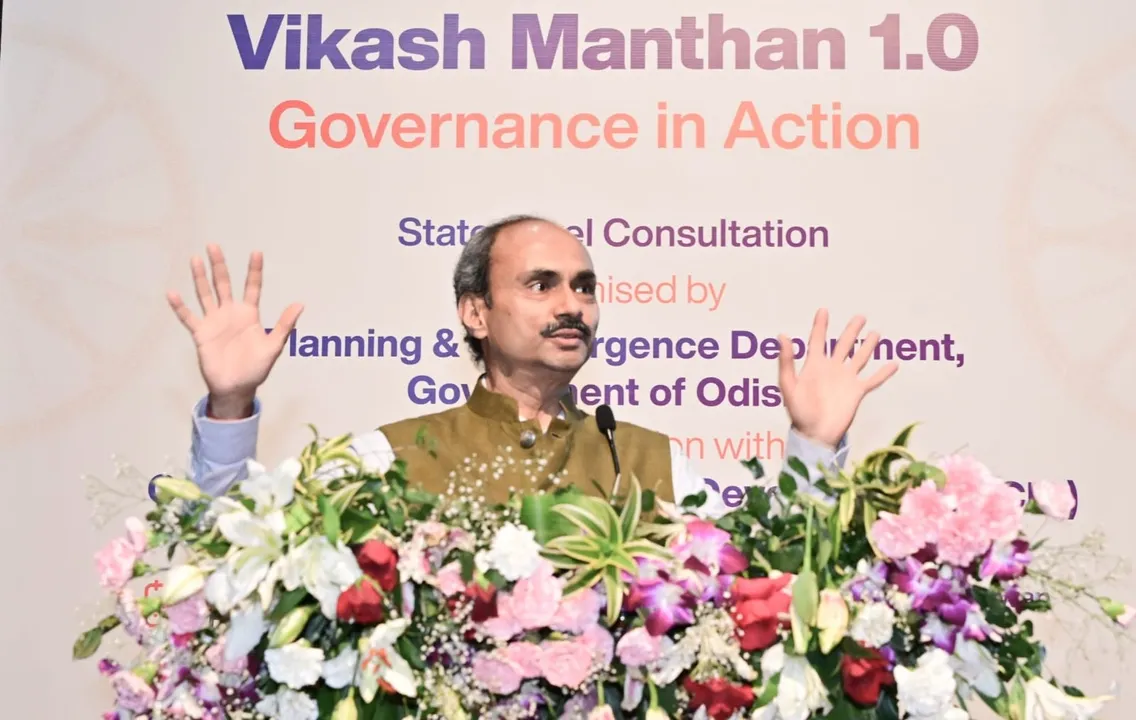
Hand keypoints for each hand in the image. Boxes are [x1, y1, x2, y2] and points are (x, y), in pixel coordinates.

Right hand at [167, 245, 302, 417]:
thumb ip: (285, 325)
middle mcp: (230, 314)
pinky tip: (172, 293)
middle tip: (213, 245)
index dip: (254, 271)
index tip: (256, 252)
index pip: (252, 287)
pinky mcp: (201, 333)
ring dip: (200, 278)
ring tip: (195, 259)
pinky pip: (188, 317)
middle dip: (219, 266)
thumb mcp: (274, 346)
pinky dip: (180, 306)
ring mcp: (214, 322)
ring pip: (205, 294)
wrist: (236, 387)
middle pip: (224, 284)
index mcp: (249, 314)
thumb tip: (301, 304)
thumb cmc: (257, 368)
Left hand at [777, 309, 897, 447]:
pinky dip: (883, 372)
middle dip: (851, 331)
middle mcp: (832, 369)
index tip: (823, 310)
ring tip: (876, 333)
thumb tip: (782, 336)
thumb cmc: (799, 412)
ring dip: (868, 346)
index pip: (817, 340)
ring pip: (859, 358)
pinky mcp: (857, 392)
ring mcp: (846, 380)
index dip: (820, 326)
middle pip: (843, 345)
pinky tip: (894, 364)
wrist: (815, 434)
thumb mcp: (788, 385)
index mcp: (814, 366)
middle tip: (860, 317)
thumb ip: (786, 361)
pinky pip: (873, 380)